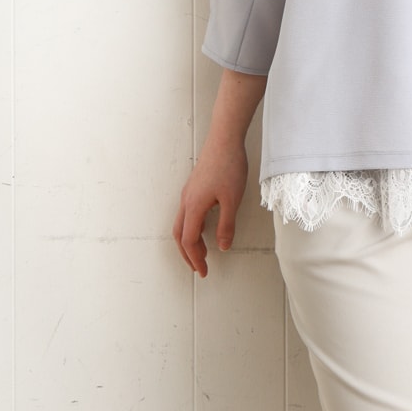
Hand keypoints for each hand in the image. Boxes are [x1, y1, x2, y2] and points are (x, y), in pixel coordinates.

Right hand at [173, 138, 248, 277]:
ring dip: (188, 241)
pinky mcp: (194, 187)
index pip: (189, 241)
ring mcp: (188, 193)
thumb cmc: (229, 166)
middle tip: (199, 267)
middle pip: (179, 235)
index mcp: (193, 207)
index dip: (195, 258)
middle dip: (187, 254)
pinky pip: (186, 214)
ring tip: (201, 252)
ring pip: (181, 224)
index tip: (204, 271)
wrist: (224, 140)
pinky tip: (203, 228)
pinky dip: (191, 228)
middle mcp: (186, 201)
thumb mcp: (232, 200)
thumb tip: (223, 246)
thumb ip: (227, 225)